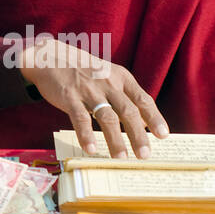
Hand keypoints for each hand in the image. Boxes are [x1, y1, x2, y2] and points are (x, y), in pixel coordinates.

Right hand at [18, 37, 169, 158]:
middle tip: (145, 155)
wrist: (50, 56)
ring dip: (115, 139)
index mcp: (121, 77)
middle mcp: (108, 82)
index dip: (154, 118)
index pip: (143, 99)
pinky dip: (86, 135)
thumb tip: (145, 123)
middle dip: (138, 135)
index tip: (164, 135)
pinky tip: (91, 148)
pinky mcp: (70, 96)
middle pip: (128, 111)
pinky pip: (80, 118)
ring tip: (121, 157)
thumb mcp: (109, 76)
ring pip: (106, 117)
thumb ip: (126, 97)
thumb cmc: (84, 70)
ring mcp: (89, 90)